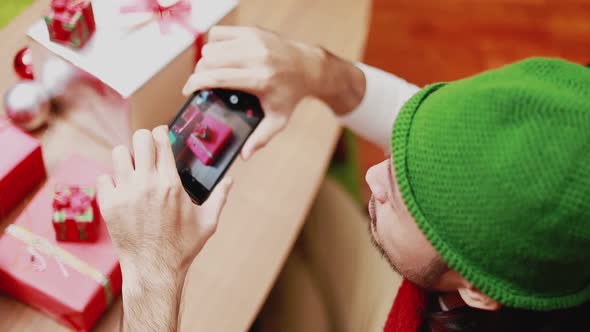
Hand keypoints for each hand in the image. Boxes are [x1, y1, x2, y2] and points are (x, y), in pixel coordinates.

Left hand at [97, 126, 232, 278]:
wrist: (155, 269)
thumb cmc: (182, 247)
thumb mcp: (208, 222)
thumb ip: (219, 197)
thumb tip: (230, 181)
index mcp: (171, 183)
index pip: (161, 140)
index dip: (161, 133)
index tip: (161, 136)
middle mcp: (147, 184)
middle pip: (139, 138)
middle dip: (144, 140)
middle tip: (147, 149)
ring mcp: (125, 193)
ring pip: (118, 152)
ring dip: (126, 157)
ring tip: (132, 168)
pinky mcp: (109, 205)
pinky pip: (104, 177)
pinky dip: (111, 181)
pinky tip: (121, 190)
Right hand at [182, 26, 325, 159]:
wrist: (309, 68)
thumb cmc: (291, 95)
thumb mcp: (278, 120)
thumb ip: (260, 138)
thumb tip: (244, 155)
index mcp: (260, 79)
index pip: (218, 77)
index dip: (196, 83)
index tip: (187, 91)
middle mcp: (256, 57)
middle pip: (209, 61)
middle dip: (199, 73)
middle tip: (202, 84)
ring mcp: (254, 40)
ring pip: (211, 46)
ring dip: (206, 60)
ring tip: (212, 72)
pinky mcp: (252, 30)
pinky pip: (219, 33)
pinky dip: (214, 44)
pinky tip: (221, 57)